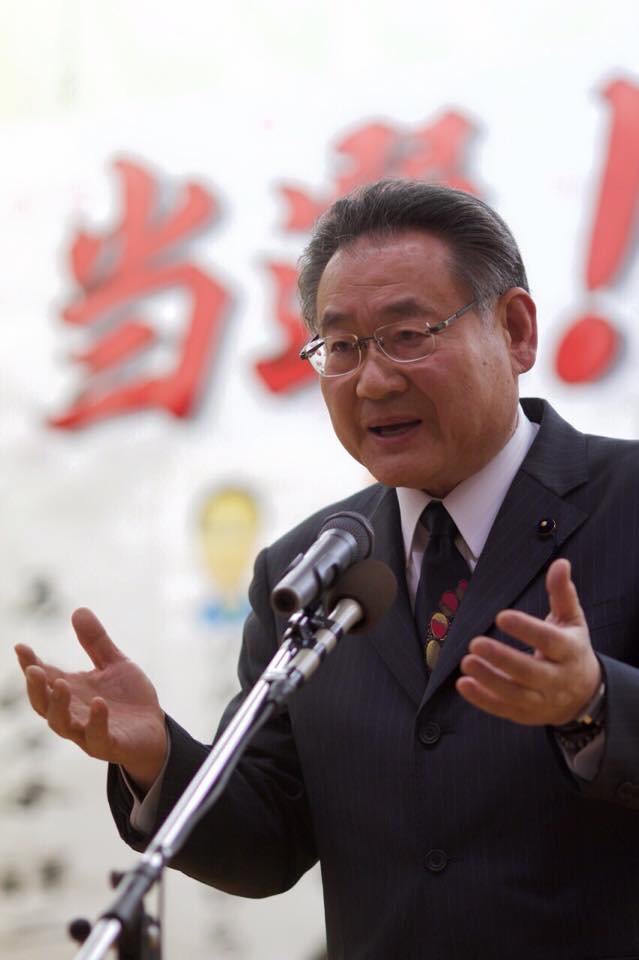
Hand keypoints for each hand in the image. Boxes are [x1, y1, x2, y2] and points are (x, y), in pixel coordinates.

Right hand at [15, 607, 167, 790]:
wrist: (155, 730)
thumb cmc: (129, 698)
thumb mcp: (115, 663)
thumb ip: (96, 642)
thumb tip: (78, 610)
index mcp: (71, 691)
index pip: (45, 678)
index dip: (30, 664)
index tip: (21, 647)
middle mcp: (73, 713)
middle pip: (43, 704)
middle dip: (36, 688)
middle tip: (33, 670)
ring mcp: (88, 732)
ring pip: (61, 725)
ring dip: (58, 705)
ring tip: (61, 684)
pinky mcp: (109, 745)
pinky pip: (97, 737)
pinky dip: (95, 722)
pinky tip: (98, 703)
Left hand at [456, 558, 601, 725]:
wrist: (584, 695)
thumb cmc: (570, 648)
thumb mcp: (571, 620)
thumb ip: (562, 593)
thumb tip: (560, 563)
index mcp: (569, 651)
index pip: (549, 641)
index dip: (526, 629)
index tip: (501, 615)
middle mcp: (557, 679)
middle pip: (530, 672)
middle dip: (502, 659)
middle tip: (475, 642)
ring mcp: (542, 700)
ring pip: (515, 694)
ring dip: (489, 680)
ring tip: (466, 662)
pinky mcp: (527, 715)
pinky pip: (504, 709)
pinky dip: (483, 700)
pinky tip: (463, 685)